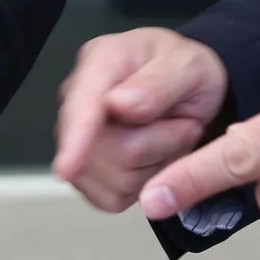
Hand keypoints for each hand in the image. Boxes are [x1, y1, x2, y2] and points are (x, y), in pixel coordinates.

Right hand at [54, 27, 229, 212]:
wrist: (185, 89)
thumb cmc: (183, 71)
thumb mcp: (190, 65)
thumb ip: (158, 82)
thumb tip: (118, 104)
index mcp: (101, 61)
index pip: (83, 105)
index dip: (77, 137)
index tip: (68, 167)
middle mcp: (79, 99)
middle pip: (115, 151)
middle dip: (162, 142)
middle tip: (180, 119)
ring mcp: (76, 139)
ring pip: (118, 180)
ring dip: (157, 163)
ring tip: (165, 132)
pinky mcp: (86, 174)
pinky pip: (114, 198)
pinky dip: (145, 183)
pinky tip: (150, 154)